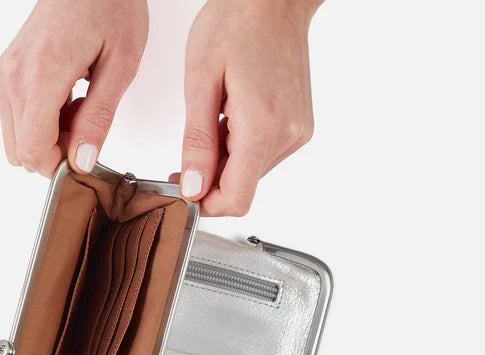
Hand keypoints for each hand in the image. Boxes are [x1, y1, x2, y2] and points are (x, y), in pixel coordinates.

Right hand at [0, 0, 147, 175]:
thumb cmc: (110, 7)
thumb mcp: (120, 66)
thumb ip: (99, 118)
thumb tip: (82, 161)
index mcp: (42, 75)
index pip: (33, 149)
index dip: (59, 165)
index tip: (85, 154)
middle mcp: (14, 76)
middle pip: (21, 150)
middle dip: (55, 153)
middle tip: (86, 126)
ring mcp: (5, 73)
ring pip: (16, 138)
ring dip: (48, 138)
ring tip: (79, 108)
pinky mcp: (6, 72)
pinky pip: (16, 118)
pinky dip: (41, 121)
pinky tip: (67, 100)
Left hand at [177, 0, 321, 215]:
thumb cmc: (238, 21)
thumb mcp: (201, 81)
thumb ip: (197, 142)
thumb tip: (192, 186)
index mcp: (262, 127)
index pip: (236, 198)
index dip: (206, 204)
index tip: (185, 191)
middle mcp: (287, 135)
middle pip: (242, 186)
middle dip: (211, 178)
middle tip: (187, 156)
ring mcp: (297, 132)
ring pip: (251, 172)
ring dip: (225, 161)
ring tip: (215, 121)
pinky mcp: (299, 127)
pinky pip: (263, 154)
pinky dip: (241, 147)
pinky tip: (232, 117)